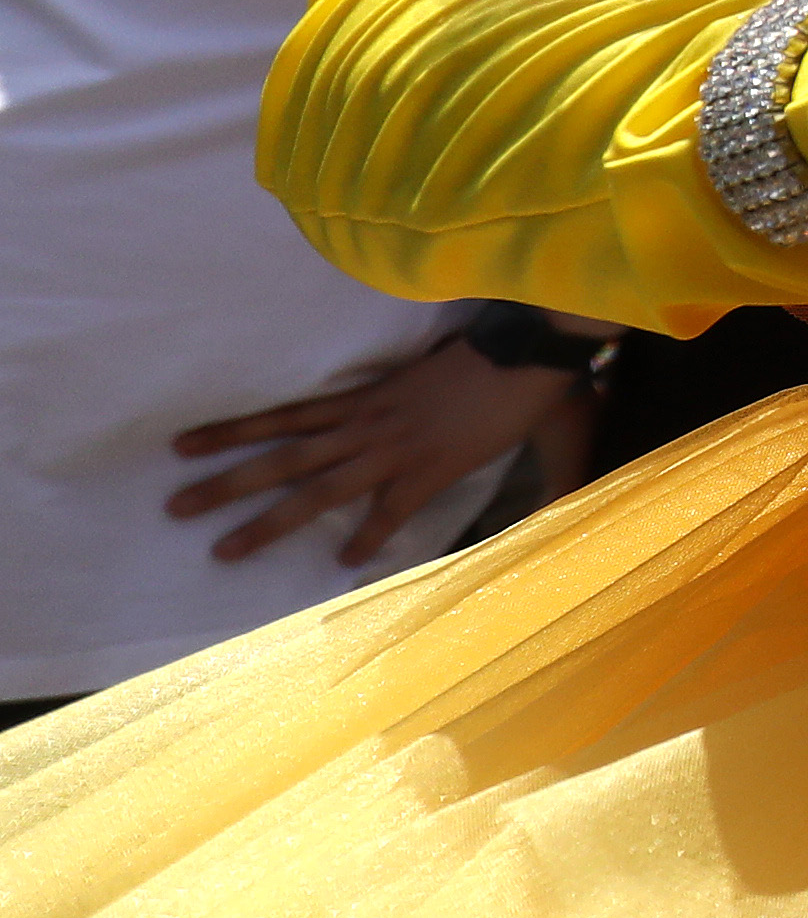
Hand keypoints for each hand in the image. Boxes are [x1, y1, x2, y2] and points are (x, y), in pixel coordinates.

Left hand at [168, 336, 596, 565]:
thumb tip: (367, 416)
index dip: (231, 431)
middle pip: (282, 458)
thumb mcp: (419, 373)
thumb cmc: (478, 357)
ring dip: (268, 523)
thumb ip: (389, 398)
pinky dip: (367, 537)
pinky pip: (391, 510)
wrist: (522, 352)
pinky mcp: (432, 469)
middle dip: (225, 484)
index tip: (180, 446)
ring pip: (318, 490)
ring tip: (224, 550)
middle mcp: (365, 426)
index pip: (283, 416)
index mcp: (362, 399)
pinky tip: (341, 564)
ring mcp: (395, 449)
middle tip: (174, 508)